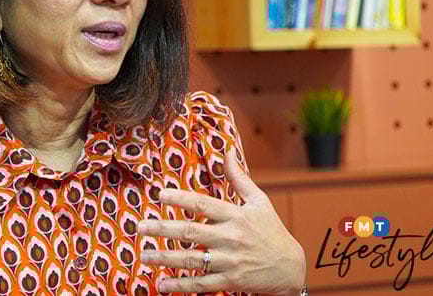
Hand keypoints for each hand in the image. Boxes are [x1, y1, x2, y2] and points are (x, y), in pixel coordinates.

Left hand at [137, 145, 306, 294]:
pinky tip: (162, 284)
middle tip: (139, 227)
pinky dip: (181, 285)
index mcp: (236, 216)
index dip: (182, 198)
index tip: (160, 194)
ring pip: (192, 260)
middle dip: (163, 229)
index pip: (204, 204)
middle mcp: (231, 238)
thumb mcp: (259, 202)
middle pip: (192, 232)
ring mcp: (230, 261)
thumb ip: (239, 178)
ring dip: (165, 258)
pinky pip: (202, 284)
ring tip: (144, 255)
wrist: (292, 268)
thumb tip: (227, 151)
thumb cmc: (272, 231)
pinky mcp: (231, 281)